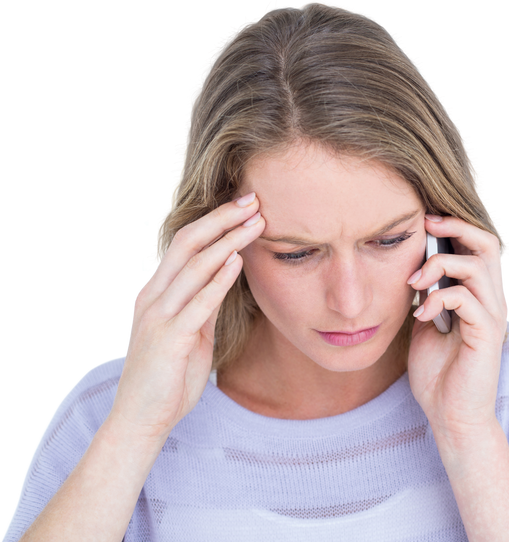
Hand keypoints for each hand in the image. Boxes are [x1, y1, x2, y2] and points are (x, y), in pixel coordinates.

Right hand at [109, 192, 264, 443]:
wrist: (142, 418)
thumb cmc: (168, 376)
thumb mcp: (189, 333)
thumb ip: (203, 305)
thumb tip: (225, 278)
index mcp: (156, 292)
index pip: (185, 245)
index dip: (215, 222)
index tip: (244, 207)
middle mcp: (153, 296)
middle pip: (188, 243)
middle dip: (222, 219)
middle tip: (253, 200)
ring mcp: (158, 315)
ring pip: (194, 265)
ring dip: (227, 241)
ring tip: (255, 222)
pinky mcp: (168, 338)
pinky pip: (197, 302)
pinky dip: (219, 279)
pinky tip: (238, 260)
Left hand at [406, 215, 508, 448]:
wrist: (449, 414)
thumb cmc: (437, 371)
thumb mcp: (426, 324)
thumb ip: (426, 296)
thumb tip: (414, 269)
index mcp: (477, 295)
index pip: (476, 248)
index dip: (454, 228)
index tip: (422, 221)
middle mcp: (490, 301)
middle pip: (487, 245)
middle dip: (456, 228)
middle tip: (426, 225)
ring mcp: (492, 316)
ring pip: (478, 267)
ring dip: (441, 266)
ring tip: (415, 281)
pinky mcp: (486, 335)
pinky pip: (468, 299)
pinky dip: (440, 298)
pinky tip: (422, 313)